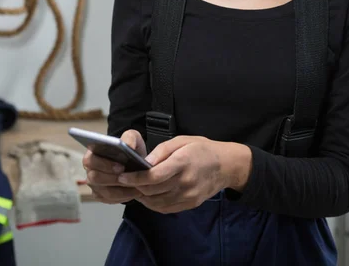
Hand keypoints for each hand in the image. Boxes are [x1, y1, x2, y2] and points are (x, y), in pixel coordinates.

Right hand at [82, 129, 146, 203]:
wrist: (135, 162)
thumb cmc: (130, 149)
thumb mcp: (132, 138)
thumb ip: (129, 138)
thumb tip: (128, 146)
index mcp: (92, 153)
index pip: (89, 160)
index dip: (104, 164)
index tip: (121, 166)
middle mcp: (90, 170)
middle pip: (94, 178)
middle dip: (113, 179)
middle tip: (129, 178)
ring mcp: (94, 184)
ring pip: (103, 191)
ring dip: (121, 190)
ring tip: (136, 187)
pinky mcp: (101, 195)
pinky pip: (109, 200)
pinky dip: (122, 197)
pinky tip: (134, 192)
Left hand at [116, 136, 251, 213]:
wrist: (225, 166)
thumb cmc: (202, 149)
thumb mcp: (181, 140)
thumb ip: (161, 151)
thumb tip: (144, 163)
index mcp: (182, 163)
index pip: (154, 176)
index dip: (135, 178)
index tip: (123, 176)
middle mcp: (185, 182)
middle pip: (153, 191)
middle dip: (136, 187)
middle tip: (126, 181)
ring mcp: (188, 196)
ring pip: (157, 203)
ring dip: (143, 197)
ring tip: (135, 188)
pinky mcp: (190, 204)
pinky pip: (166, 208)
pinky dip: (153, 204)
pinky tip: (148, 195)